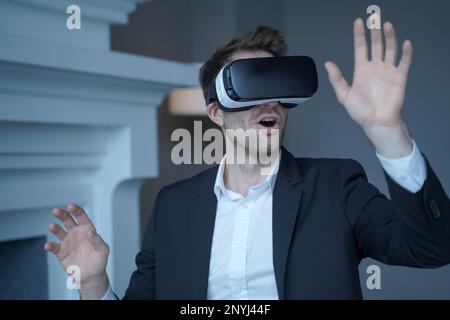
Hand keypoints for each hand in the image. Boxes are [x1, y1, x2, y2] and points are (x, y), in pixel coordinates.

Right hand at [44, 204, 109, 298]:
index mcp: (87, 229)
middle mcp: (76, 233)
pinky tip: (48, 245)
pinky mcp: (61, 252)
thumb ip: (98, 241)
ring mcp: (68, 241)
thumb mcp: (103, 250)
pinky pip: (54, 247)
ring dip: (55, 228)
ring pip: (59, 231)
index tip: (70, 206)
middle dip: (62, 214)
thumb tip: (92, 232)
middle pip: (67, 220)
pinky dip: (50, 246)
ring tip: (51, 226)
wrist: (91, 276)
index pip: (81, 216)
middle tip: (56, 211)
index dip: (75, 210)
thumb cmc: (99, 261)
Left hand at [325, 19, 412, 157]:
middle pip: (376, 45)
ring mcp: (387, 71)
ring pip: (390, 49)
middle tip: (374, 19)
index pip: (360, 48)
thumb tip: (327, 64)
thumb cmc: (360, 112)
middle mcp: (375, 68)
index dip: (359, 35)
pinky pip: (404, 62)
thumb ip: (337, 79)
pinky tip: (405, 43)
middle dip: (375, 32)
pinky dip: (406, 53)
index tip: (358, 23)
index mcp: (361, 71)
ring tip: (387, 25)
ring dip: (389, 37)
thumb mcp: (344, 95)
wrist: (376, 122)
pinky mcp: (399, 77)